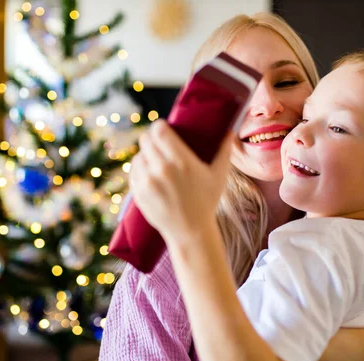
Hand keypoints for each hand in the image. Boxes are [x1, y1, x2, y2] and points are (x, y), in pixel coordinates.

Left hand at [130, 119, 232, 241]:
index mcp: (181, 162)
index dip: (160, 126)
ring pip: (138, 156)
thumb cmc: (207, 202)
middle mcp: (162, 170)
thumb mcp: (219, 176)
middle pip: (145, 139)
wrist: (190, 231)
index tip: (164, 129)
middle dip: (152, 139)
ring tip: (154, 160)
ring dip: (145, 155)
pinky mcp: (138, 193)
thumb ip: (225, 151)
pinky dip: (140, 170)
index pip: (159, 130)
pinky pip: (133, 171)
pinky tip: (149, 173)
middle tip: (158, 142)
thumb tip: (230, 131)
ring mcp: (147, 182)